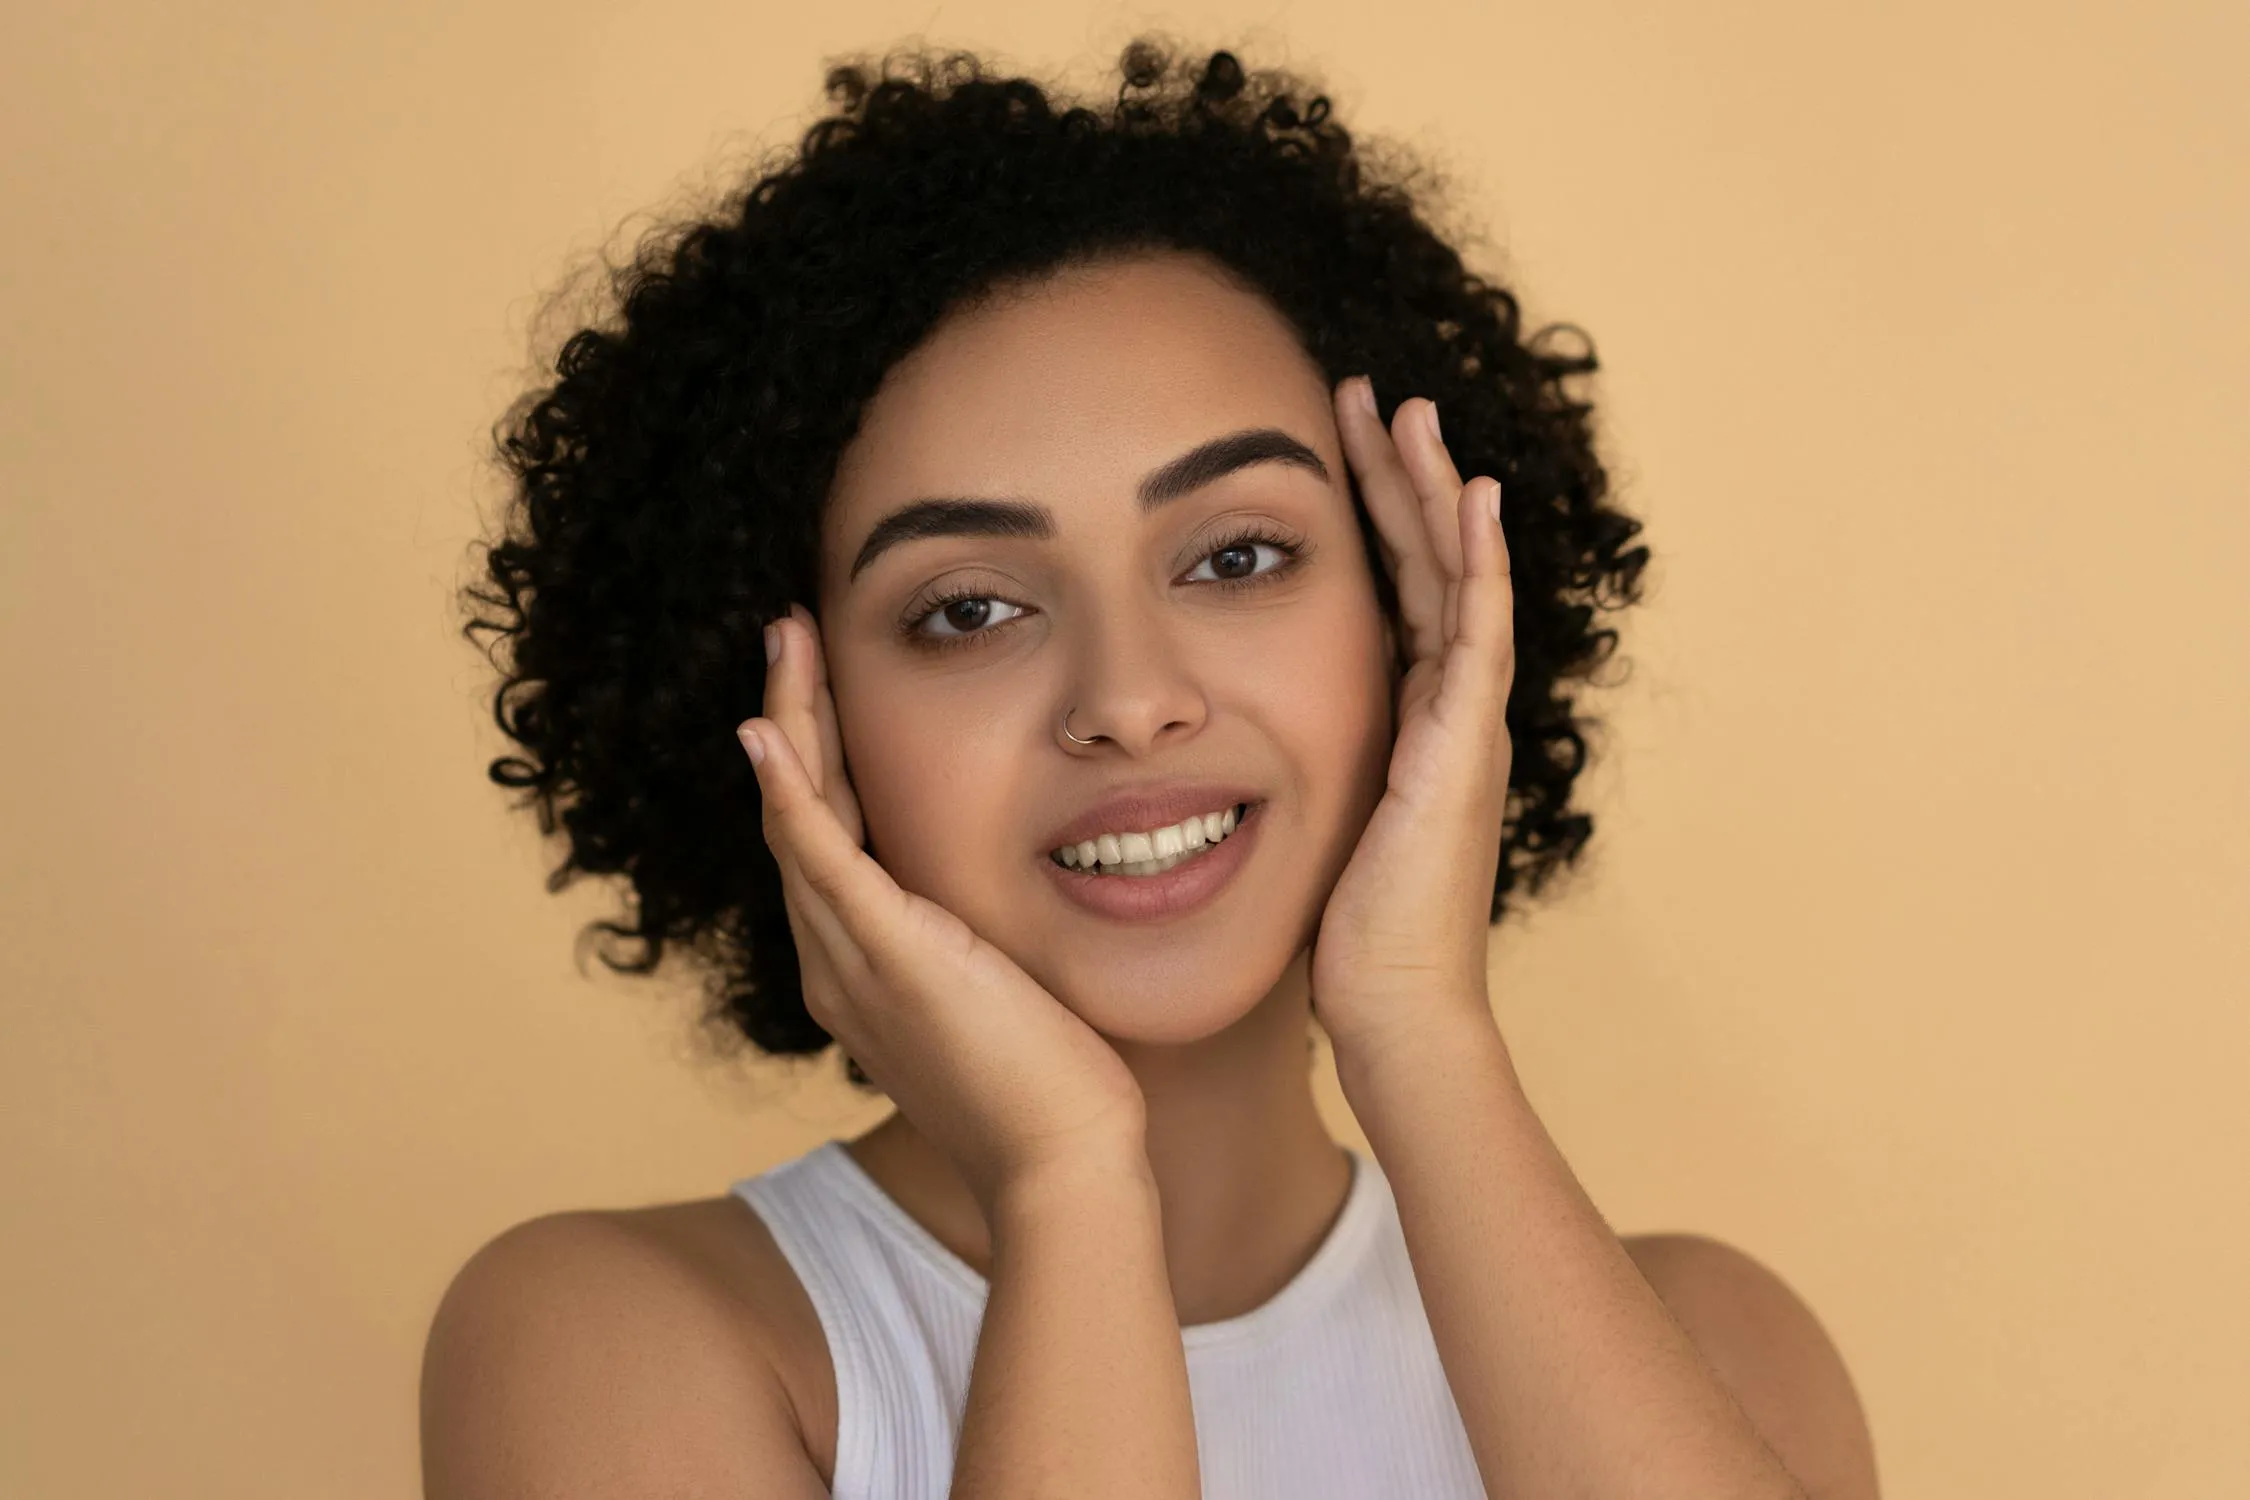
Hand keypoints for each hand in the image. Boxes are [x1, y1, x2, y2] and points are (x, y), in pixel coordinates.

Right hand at [739, 604, 1150, 1217]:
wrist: (1063, 1168)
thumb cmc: (1054, 1093)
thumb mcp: (1004, 998)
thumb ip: (979, 948)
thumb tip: (1000, 909)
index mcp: (861, 972)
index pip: (827, 842)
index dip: (818, 758)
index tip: (820, 686)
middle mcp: (835, 967)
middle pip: (796, 819)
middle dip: (789, 720)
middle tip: (787, 634)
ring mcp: (852, 965)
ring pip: (798, 822)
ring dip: (786, 725)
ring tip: (785, 641)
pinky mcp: (891, 960)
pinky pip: (823, 860)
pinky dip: (792, 793)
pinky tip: (768, 733)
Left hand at [1309, 380, 1517, 1075]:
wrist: (1393, 1011)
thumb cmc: (1342, 939)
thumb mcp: (1309, 825)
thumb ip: (1287, 771)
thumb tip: (1214, 749)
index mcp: (1407, 721)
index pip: (1394, 590)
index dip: (1370, 515)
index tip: (1335, 447)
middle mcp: (1447, 710)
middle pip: (1429, 563)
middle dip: (1400, 477)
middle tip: (1373, 396)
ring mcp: (1465, 723)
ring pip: (1458, 577)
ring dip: (1434, 490)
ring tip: (1412, 411)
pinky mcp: (1465, 745)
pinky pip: (1479, 631)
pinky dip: (1478, 560)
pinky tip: (1469, 495)